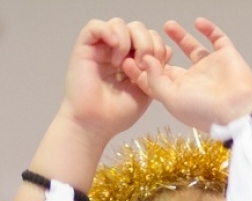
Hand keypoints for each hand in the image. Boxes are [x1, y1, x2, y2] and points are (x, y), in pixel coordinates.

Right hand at [58, 19, 168, 144]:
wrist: (94, 126)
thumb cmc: (117, 115)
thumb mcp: (145, 92)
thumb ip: (156, 72)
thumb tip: (167, 50)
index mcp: (132, 60)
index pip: (149, 37)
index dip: (157, 47)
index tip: (155, 68)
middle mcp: (116, 51)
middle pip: (137, 27)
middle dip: (146, 43)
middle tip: (140, 65)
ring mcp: (100, 48)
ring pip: (119, 23)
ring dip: (127, 41)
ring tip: (122, 64)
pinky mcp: (84, 48)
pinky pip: (95, 26)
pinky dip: (108, 32)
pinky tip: (114, 51)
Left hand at [126, 18, 251, 131]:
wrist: (238, 110)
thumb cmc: (204, 111)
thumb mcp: (171, 99)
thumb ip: (155, 79)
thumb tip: (145, 59)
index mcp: (178, 94)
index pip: (155, 79)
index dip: (141, 69)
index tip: (126, 57)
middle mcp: (193, 81)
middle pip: (171, 63)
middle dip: (158, 52)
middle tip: (145, 38)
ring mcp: (210, 68)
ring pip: (192, 48)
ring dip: (180, 37)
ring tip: (167, 25)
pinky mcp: (226, 56)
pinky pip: (216, 39)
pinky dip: (208, 29)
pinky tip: (197, 22)